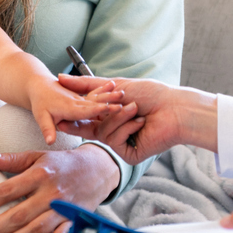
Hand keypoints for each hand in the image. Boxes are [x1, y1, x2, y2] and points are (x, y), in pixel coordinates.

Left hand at [0, 144, 119, 232]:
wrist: (98, 169)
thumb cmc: (62, 163)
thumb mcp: (38, 156)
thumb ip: (12, 159)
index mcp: (40, 174)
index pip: (7, 189)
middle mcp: (51, 192)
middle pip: (19, 214)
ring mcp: (64, 208)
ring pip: (36, 228)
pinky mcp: (75, 220)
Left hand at [27, 78, 120, 144]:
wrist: (39, 85)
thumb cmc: (40, 102)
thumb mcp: (41, 116)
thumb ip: (48, 128)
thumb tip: (49, 141)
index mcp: (70, 108)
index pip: (87, 110)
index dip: (98, 109)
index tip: (110, 108)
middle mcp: (77, 101)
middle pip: (96, 102)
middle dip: (110, 102)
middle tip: (123, 99)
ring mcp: (81, 98)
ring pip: (97, 96)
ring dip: (110, 94)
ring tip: (122, 91)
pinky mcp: (82, 96)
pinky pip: (95, 92)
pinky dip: (105, 88)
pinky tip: (113, 85)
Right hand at [58, 75, 211, 164]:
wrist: (174, 108)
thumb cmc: (150, 94)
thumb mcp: (115, 84)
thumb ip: (86, 84)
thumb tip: (60, 78)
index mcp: (109, 116)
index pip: (85, 117)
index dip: (73, 113)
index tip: (58, 109)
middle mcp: (113, 130)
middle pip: (89, 127)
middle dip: (87, 117)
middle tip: (76, 112)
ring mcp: (120, 143)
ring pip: (102, 132)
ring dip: (118, 117)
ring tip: (134, 107)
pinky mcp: (128, 153)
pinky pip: (114, 141)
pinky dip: (126, 127)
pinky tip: (140, 122)